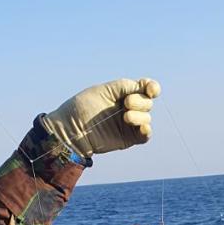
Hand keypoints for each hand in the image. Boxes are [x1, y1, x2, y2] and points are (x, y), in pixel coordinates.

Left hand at [42, 77, 160, 156]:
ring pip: (147, 118)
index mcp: (122, 94)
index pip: (145, 88)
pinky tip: (141, 128)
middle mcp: (128, 108)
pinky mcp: (128, 138)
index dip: (152, 87)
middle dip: (140, 101)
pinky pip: (145, 135)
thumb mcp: (103, 90)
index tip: (151, 89)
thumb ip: (124, 86)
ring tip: (125, 117)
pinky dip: (146, 130)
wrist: (71, 129)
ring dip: (140, 116)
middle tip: (126, 103)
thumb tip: (143, 87)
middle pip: (147, 102)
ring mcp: (129, 124)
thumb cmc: (82, 107)